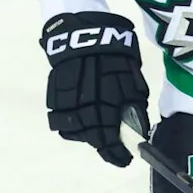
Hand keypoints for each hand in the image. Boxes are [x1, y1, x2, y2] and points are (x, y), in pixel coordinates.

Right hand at [41, 11, 149, 166]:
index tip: (124, 160)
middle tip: (114, 150)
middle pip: (93, 137)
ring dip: (88, 136)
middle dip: (104, 146)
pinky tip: (81, 123)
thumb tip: (139, 130)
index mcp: (109, 98)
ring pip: (75, 131)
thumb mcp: (133, 77)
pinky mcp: (54, 95)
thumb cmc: (115, 54)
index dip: (117, 152)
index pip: (111, 136)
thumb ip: (134, 105)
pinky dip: (71, 125)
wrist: (84, 32)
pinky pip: (60, 119)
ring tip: (97, 134)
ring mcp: (67, 100)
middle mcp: (86, 103)